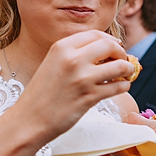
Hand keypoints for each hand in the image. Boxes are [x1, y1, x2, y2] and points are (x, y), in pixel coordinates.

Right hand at [15, 30, 133, 143]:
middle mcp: (72, 59)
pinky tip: (119, 87)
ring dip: (127, 69)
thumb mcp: (52, 63)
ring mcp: (82, 78)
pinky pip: (118, 86)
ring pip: (119, 65)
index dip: (110, 41)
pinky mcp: (90, 97)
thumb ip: (74, 54)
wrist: (28, 120)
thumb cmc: (41, 94)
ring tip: (124, 75)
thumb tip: (105, 49)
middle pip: (110, 45)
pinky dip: (123, 86)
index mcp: (61, 47)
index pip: (96, 34)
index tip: (115, 48)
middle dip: (121, 53)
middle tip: (122, 61)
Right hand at [98, 113, 155, 155]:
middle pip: (111, 141)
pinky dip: (112, 150)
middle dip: (102, 133)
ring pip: (111, 150)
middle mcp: (133, 151)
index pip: (119, 131)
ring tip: (94, 130)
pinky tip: (107, 141)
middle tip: (90, 123)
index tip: (97, 116)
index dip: (109, 124)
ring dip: (104, 140)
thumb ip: (139, 123)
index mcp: (139, 139)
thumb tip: (125, 117)